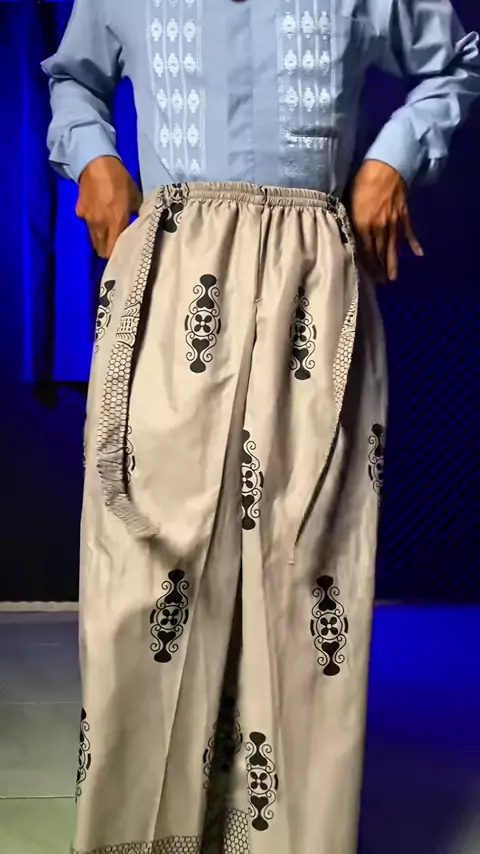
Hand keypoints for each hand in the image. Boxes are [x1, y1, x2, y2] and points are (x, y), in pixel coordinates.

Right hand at [76, 156, 142, 258]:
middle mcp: (100, 226)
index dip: (118, 256)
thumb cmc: (120, 180)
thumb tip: (138, 225)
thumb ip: (136, 215)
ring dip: (101, 241)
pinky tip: (98, 217)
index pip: (113, 251)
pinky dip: (92, 225)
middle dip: (108, 252)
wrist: (96, 163)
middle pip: (101, 251)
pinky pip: (87, 225)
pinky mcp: (79, 212)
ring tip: (108, 235)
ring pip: (94, 240)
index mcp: (116, 224)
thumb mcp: (135, 198)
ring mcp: (88, 220)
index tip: (124, 256)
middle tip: (116, 248)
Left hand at [350, 160, 422, 281]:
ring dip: (393, 262)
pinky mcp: (403, 214)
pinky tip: (418, 253)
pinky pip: (407, 232)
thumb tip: (347, 233)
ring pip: (393, 246)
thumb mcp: (349, 201)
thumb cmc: (362, 181)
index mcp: (363, 224)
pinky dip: (413, 243)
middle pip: (379, 252)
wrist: (386, 165)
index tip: (369, 277)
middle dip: (380, 268)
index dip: (368, 265)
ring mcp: (393, 221)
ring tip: (393, 277)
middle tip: (381, 282)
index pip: (365, 250)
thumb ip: (350, 220)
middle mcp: (379, 227)